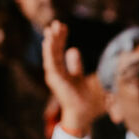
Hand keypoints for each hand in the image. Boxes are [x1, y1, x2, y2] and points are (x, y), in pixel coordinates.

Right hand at [41, 21, 105, 135]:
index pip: (60, 53)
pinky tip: (48, 40)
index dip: (62, 39)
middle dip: (55, 37)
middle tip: (56, 23)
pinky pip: (51, 63)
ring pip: (51, 55)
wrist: (85, 115)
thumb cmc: (89, 101)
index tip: (64, 27)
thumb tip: (74, 50)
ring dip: (51, 41)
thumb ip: (78, 65)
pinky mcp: (56, 80)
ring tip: (51, 28)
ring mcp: (56, 78)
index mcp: (66, 75)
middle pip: (54, 52)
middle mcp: (59, 75)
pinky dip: (49, 52)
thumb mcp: (89, 78)